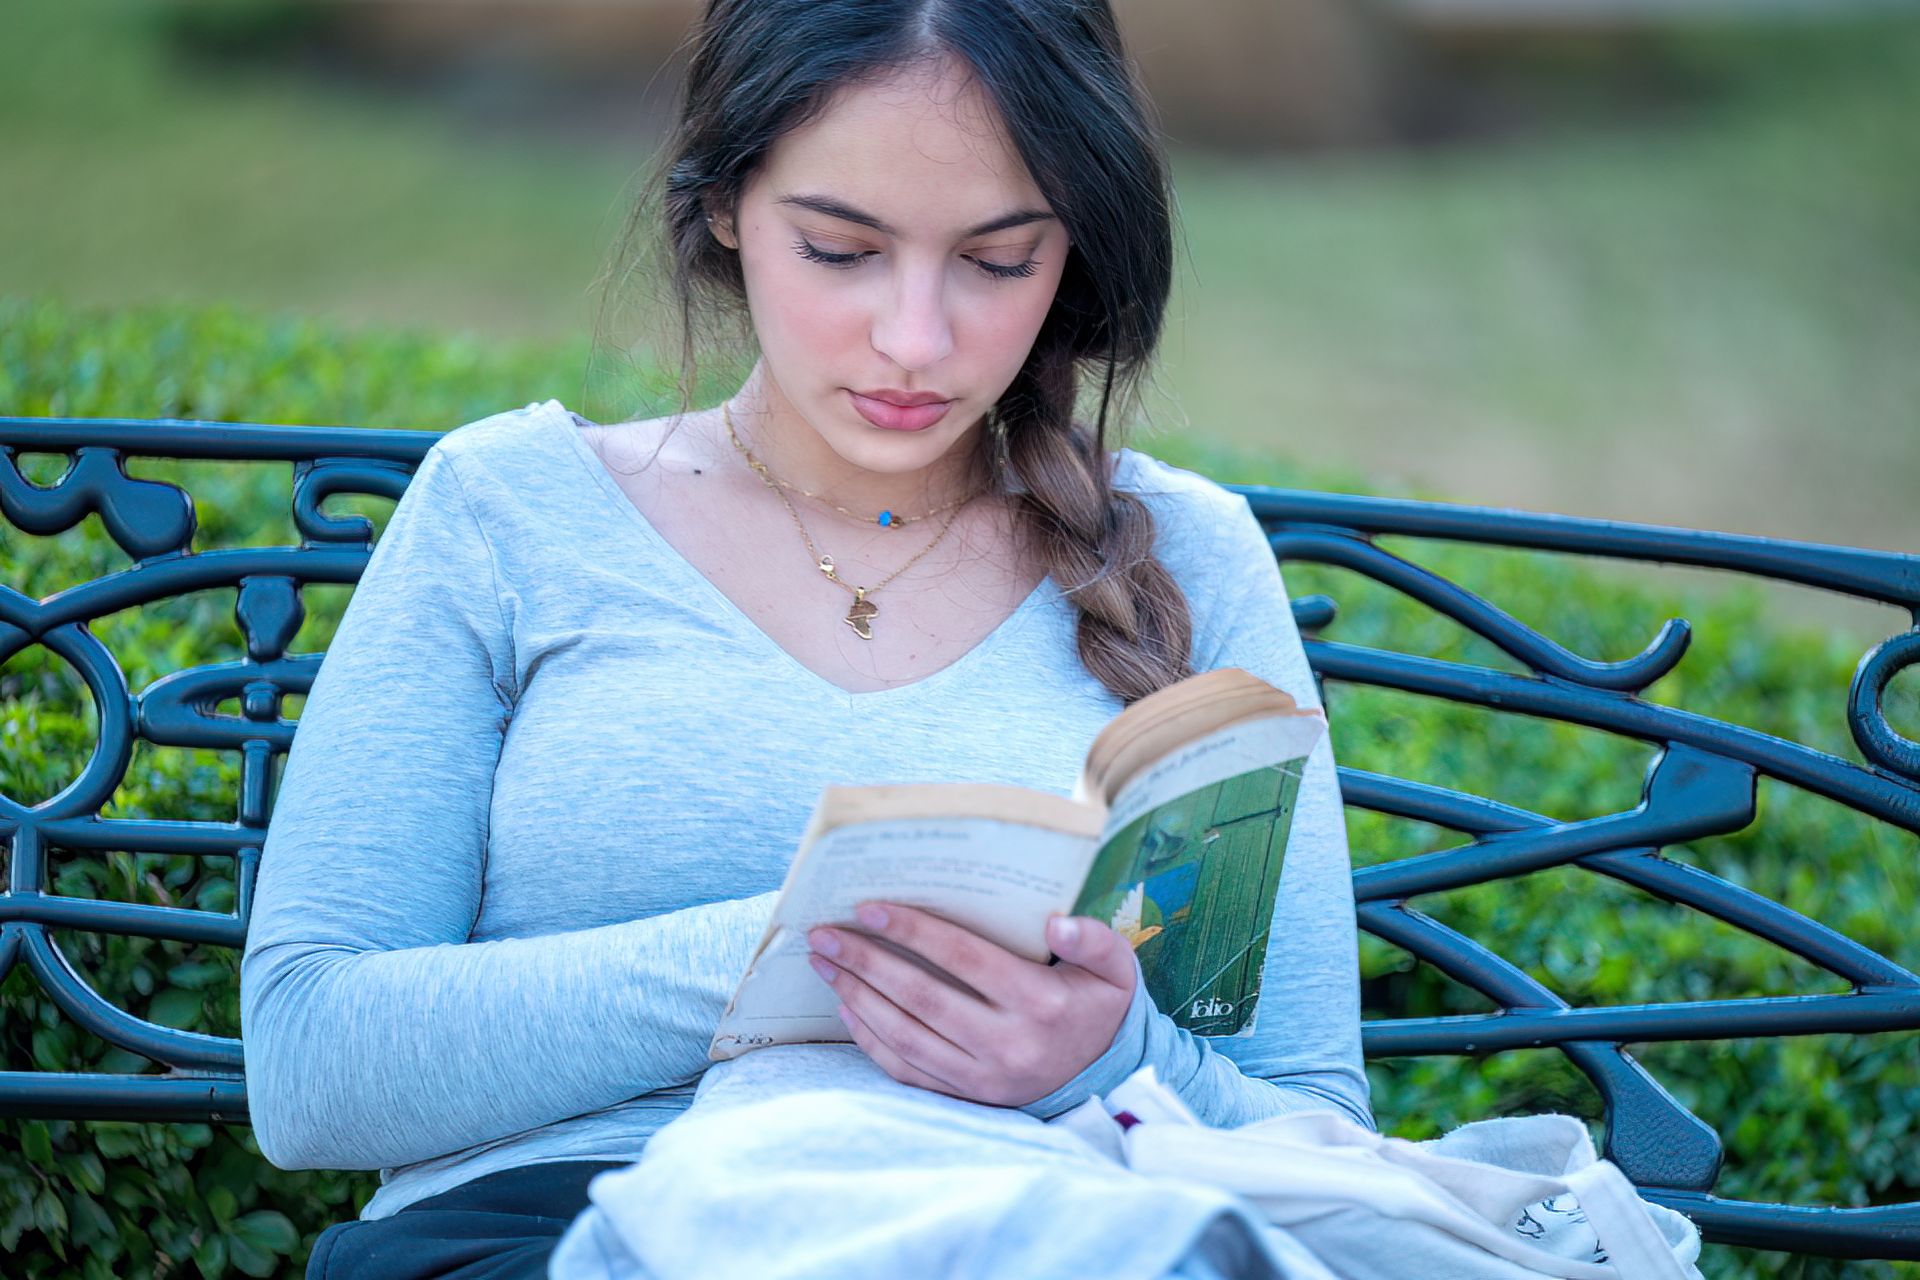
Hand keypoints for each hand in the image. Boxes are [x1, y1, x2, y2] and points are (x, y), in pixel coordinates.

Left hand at [806, 903, 1136, 1107]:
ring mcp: (984, 1078)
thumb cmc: (1098, 1006)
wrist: (1107, 1075)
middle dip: (865, 962)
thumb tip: (1056, 922)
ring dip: (857, 996)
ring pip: (905, 1036)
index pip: (963, 959)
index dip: (913, 932)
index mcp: (1040, 1003)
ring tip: (824, 964)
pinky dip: (871, 1039)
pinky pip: (907, 1071)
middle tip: (824, 934)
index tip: (868, 908)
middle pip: (921, 997)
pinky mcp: (968, 1097)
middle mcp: (1008, 1045)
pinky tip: (848, 1006)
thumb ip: (1094, 938)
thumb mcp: (1115, 968)